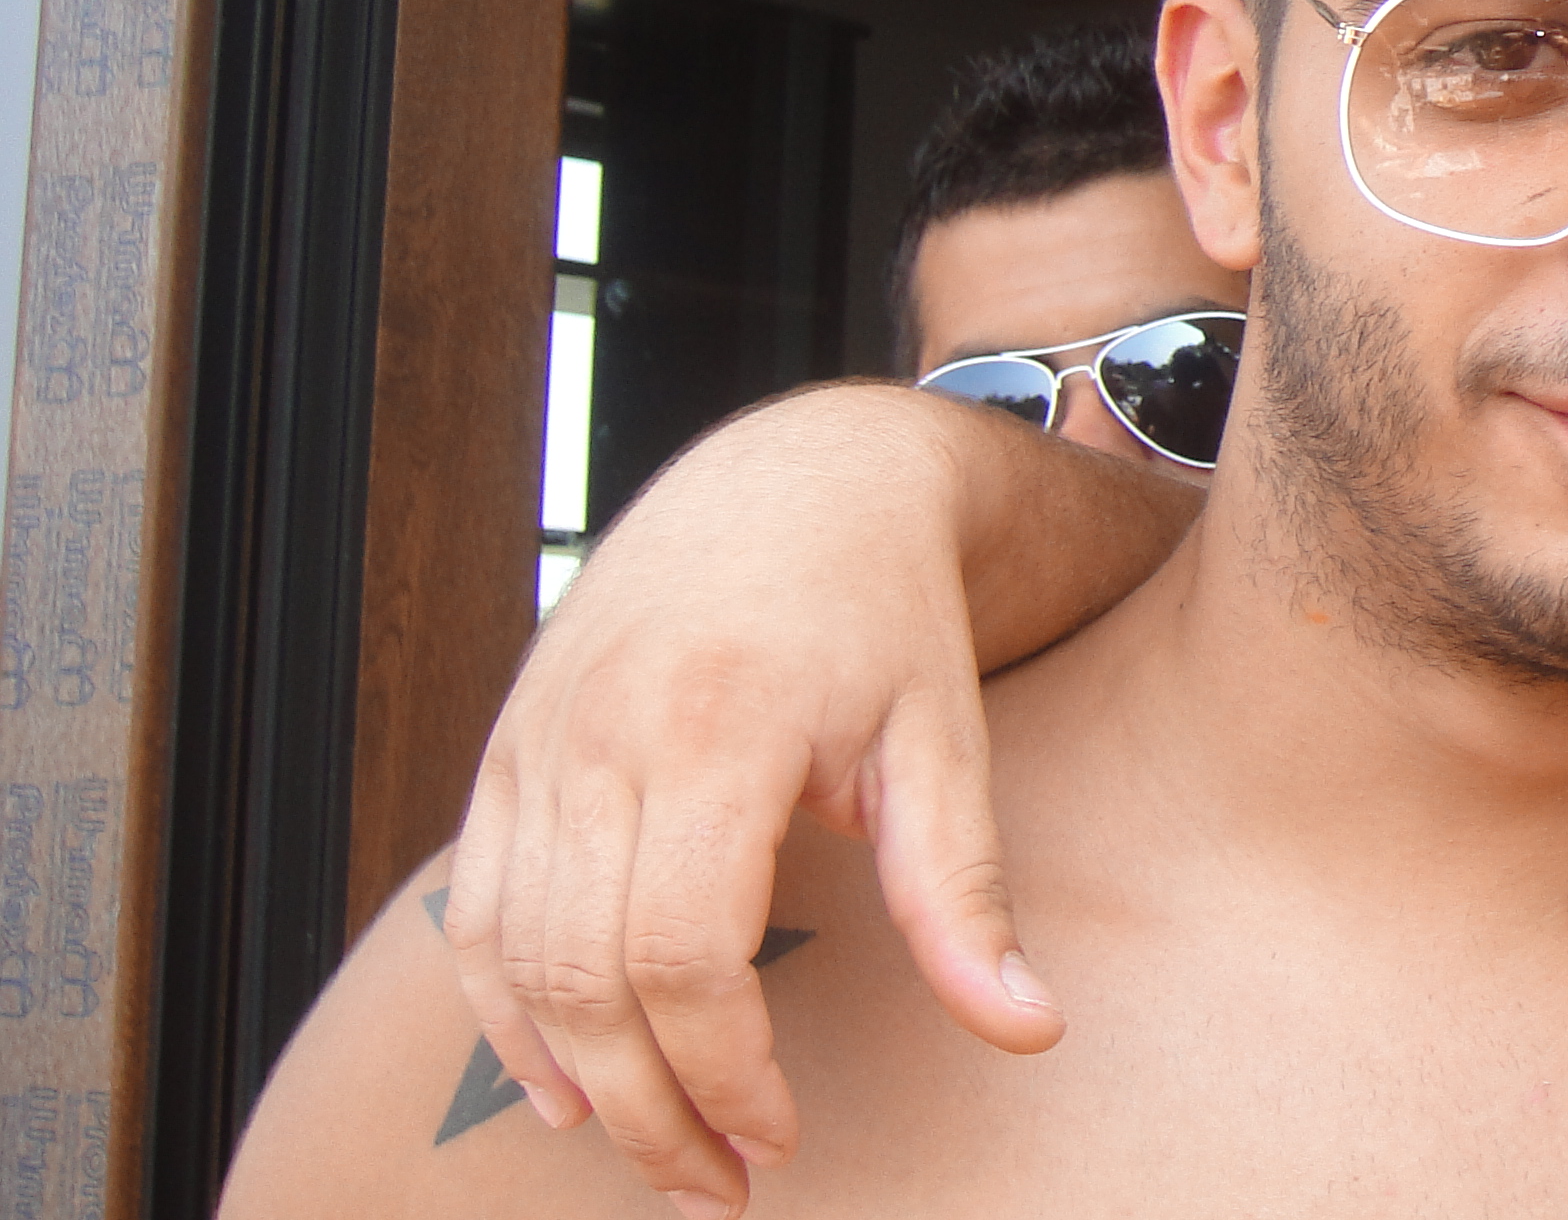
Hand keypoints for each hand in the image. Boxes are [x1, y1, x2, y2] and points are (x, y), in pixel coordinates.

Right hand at [441, 383, 1059, 1216]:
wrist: (797, 482)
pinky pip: (476, 909)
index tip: (779, 1139)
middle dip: (649, 1107)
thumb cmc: (887, 615)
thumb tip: (1027, 1031)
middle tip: (718, 1187)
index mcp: (717, 727)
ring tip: (658, 1152)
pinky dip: (505, 1011)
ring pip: (512, 954)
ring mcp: (538, 739)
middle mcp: (602, 733)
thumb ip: (964, 894)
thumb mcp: (945, 742)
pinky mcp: (508, 748)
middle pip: (586, 975)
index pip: (682, 951)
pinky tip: (566, 1085)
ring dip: (575, 1077)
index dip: (723, 1069)